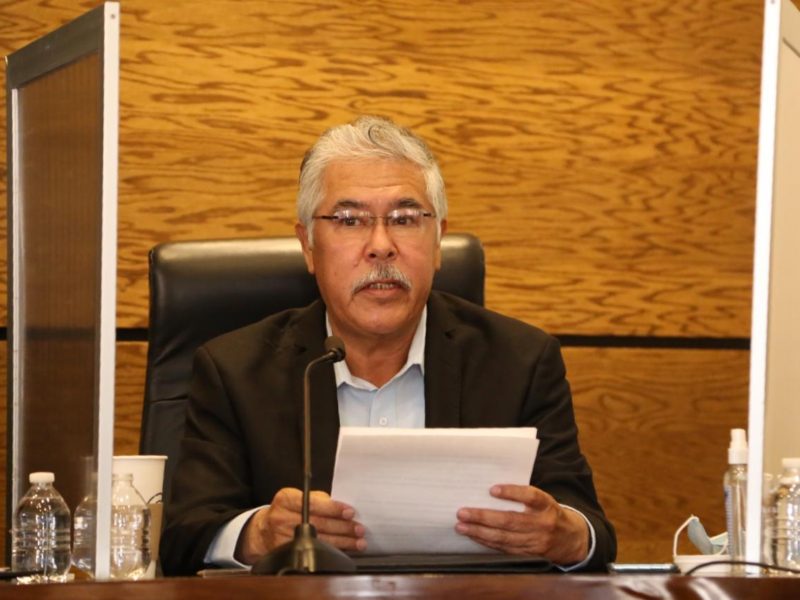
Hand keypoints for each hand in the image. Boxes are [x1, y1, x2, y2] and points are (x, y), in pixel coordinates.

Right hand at [235, 488, 365, 563]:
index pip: (314, 504)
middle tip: (359, 528)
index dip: (334, 509)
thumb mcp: (296, 496)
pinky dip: (332, 550)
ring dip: (342, 542)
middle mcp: (282, 517)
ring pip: (318, 540)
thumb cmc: (286, 510)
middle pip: (318, 524)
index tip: (350, 512)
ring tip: (357, 542)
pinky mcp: (286, 551)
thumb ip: (318, 499)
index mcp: (286, 499)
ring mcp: (282, 536)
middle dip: (342, 527)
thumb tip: (341, 507)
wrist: (263, 530)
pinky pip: (314, 551)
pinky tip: (344, 549)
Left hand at [455, 484, 588, 564]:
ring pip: (504, 538)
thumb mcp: (544, 500)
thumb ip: (523, 495)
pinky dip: (487, 542)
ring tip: (462, 526)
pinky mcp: (529, 554)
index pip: (530, 496)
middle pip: (510, 520)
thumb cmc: (549, 513)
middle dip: (483, 517)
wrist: (571, 539)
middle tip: (463, 512)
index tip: (492, 489)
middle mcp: (542, 524)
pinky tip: (475, 536)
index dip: (512, 492)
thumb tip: (490, 489)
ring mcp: (536, 541)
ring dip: (480, 532)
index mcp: (546, 505)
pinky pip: (504, 549)